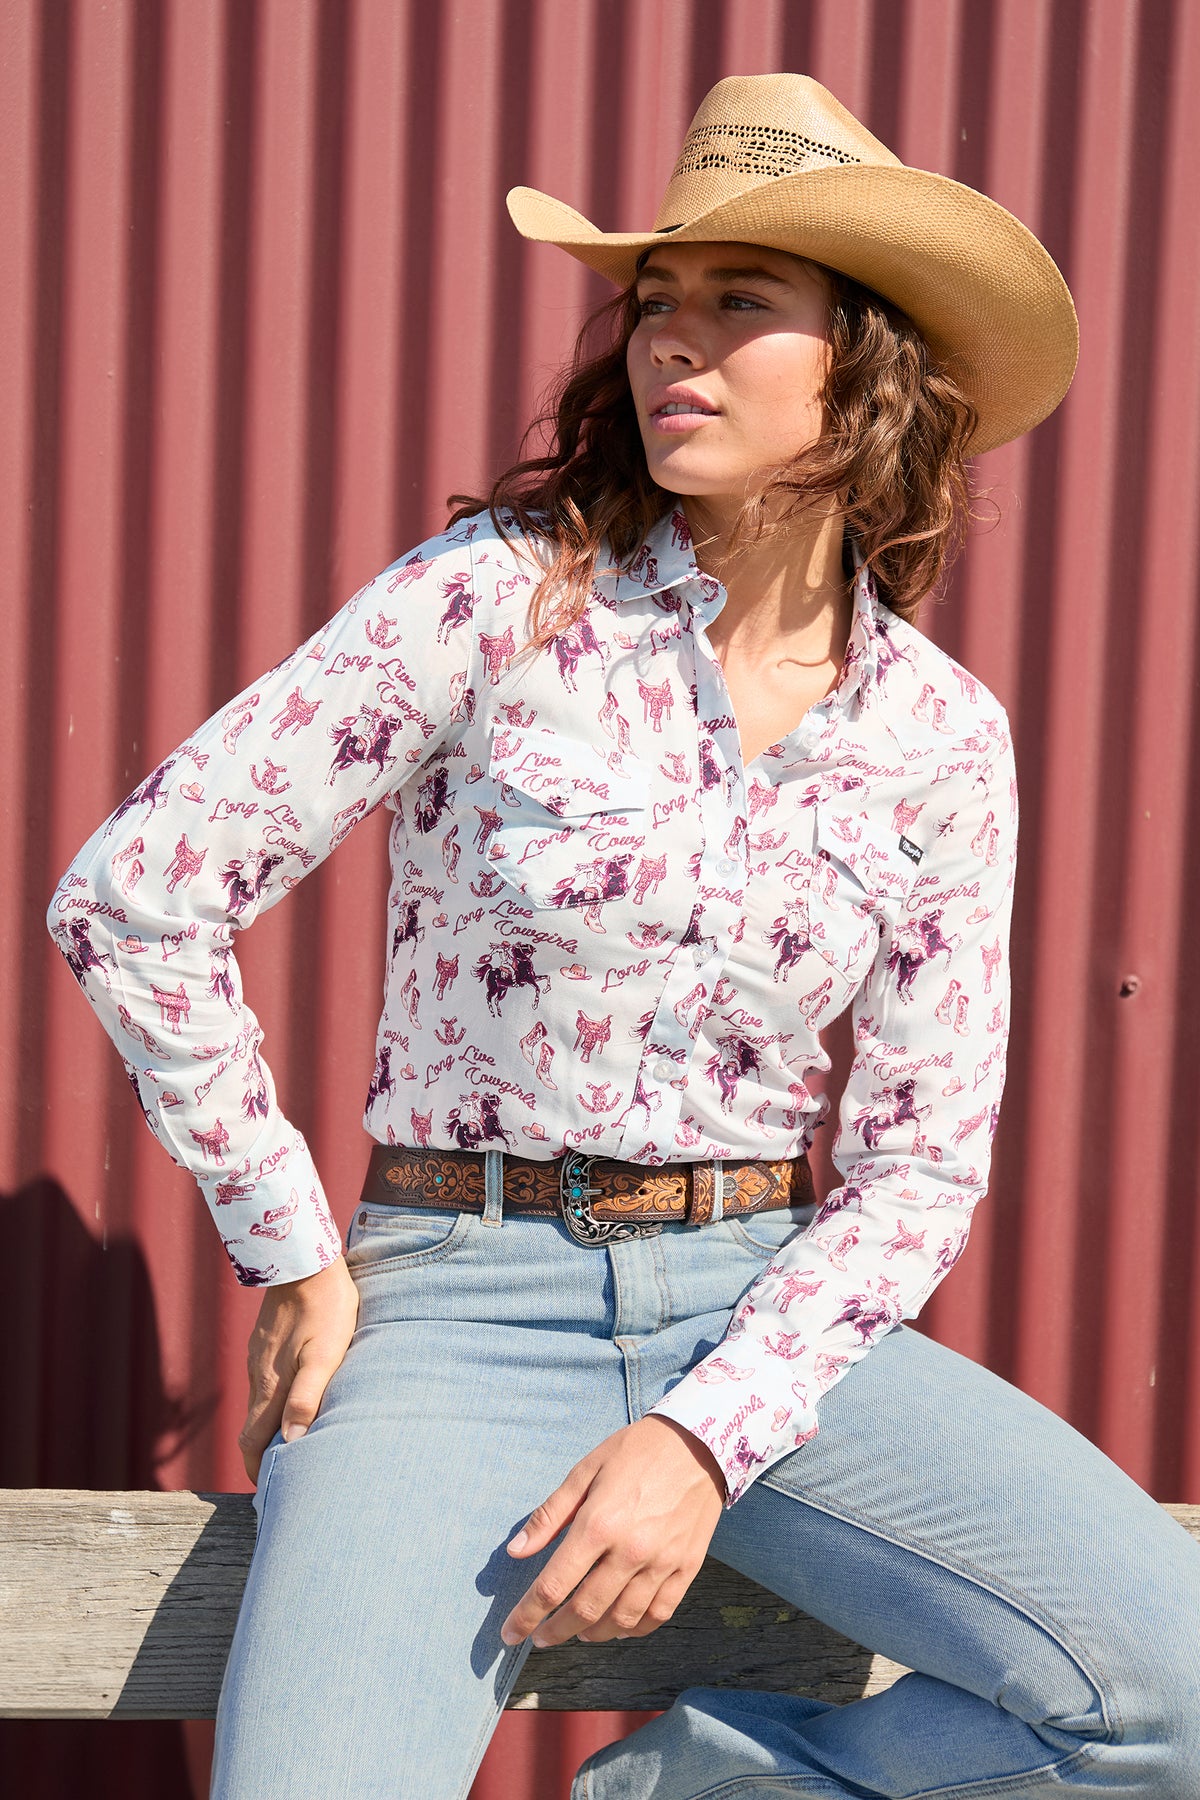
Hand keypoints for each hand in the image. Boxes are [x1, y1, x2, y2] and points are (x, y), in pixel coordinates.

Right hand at [238, 1254, 359, 1482]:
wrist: (303, 1261)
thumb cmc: (325, 1309)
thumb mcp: (325, 1355)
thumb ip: (307, 1397)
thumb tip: (291, 1441)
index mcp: (270, 1386)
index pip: (251, 1444)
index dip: (258, 1471)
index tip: (272, 1489)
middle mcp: (258, 1376)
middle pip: (252, 1429)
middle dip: (264, 1456)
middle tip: (287, 1474)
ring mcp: (258, 1358)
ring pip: (259, 1405)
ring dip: (271, 1428)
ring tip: (297, 1441)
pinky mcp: (265, 1344)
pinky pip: (264, 1383)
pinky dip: (274, 1402)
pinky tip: (297, 1398)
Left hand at [499, 1414, 726, 1648]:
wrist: (698, 1441)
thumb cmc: (635, 1452)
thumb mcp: (585, 1471)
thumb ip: (549, 1515)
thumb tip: (516, 1552)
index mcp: (598, 1524)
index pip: (553, 1586)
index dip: (527, 1616)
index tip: (511, 1634)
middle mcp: (630, 1550)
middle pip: (585, 1611)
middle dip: (556, 1632)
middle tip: (542, 1638)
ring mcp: (662, 1563)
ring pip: (622, 1620)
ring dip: (594, 1633)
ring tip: (580, 1632)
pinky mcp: (687, 1567)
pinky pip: (659, 1614)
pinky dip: (636, 1629)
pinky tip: (621, 1627)